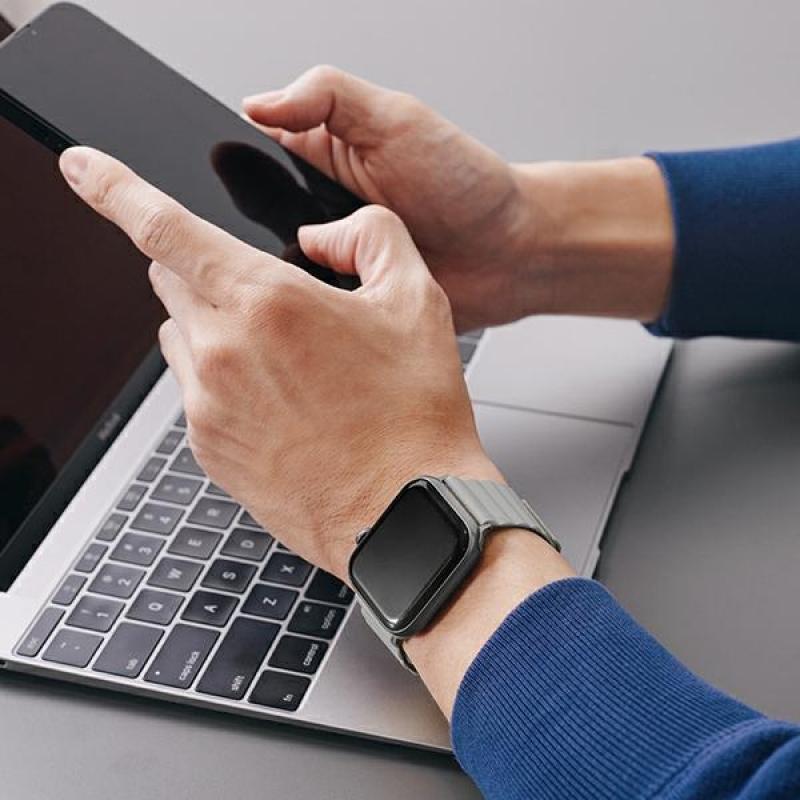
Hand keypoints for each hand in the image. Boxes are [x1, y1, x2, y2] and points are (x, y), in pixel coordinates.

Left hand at [58, 146, 499, 579]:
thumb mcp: (418, 301)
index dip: (113, 187)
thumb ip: (371, 235)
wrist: (405, 510)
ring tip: (286, 365)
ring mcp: (207, 404)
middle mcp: (222, 350)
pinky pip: (194, 391)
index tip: (82, 169)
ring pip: (180, 337)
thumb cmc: (412, 417)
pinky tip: (282, 405)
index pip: (163, 227)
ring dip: (215, 329)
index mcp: (267, 302)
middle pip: (172, 280)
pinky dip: (223, 381)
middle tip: (270, 300)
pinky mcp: (206, 448)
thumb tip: (325, 233)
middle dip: (206, 272)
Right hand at [244, 67, 675, 325]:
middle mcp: (321, 211)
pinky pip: (312, 309)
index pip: (252, 157)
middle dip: (250, 230)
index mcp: (323, 157)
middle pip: (252, 221)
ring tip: (308, 265)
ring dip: (281, 271)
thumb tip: (260, 101)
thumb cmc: (467, 183)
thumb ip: (328, 97)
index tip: (212, 180)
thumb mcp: (396, 119)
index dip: (229, 167)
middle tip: (276, 230)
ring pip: (276, 269)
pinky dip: (309, 308)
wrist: (512, 253)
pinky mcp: (348, 304)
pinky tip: (318, 305)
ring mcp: (333, 260)